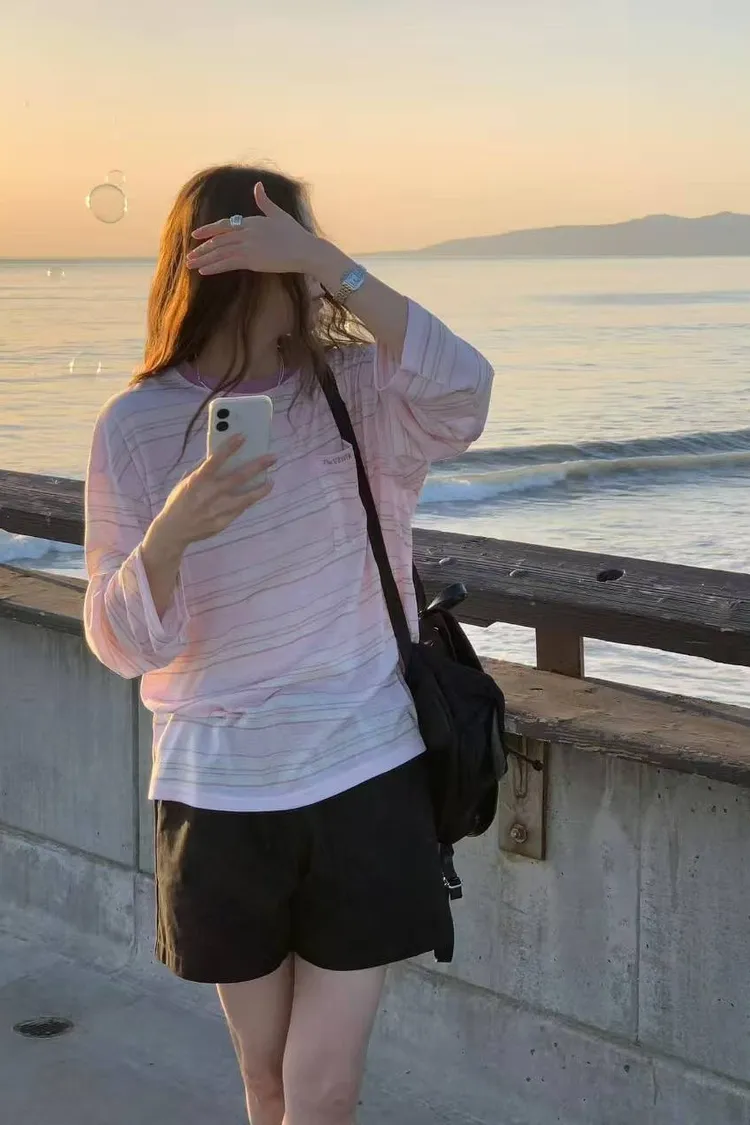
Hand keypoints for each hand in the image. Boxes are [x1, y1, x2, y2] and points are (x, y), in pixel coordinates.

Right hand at [149, 436, 275, 551]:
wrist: (174, 529)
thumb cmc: (180, 501)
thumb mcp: (187, 482)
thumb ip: (202, 470)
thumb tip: (218, 456)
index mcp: (198, 480)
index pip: (215, 460)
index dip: (229, 447)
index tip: (243, 437)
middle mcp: (210, 494)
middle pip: (239, 477)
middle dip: (258, 466)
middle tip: (273, 458)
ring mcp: (218, 509)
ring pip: (246, 497)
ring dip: (261, 488)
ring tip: (271, 481)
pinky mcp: (223, 522)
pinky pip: (240, 509)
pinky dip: (249, 501)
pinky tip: (256, 494)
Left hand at [186, 182, 316, 276]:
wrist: (305, 249)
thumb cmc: (295, 233)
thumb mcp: (278, 214)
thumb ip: (264, 201)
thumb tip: (257, 185)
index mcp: (250, 221)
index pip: (224, 226)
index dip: (208, 230)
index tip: (195, 235)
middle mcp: (246, 233)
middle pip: (218, 241)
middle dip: (202, 249)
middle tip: (189, 256)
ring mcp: (247, 247)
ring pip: (220, 253)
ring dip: (204, 259)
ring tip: (191, 264)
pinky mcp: (251, 260)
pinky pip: (228, 264)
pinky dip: (214, 267)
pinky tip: (203, 271)